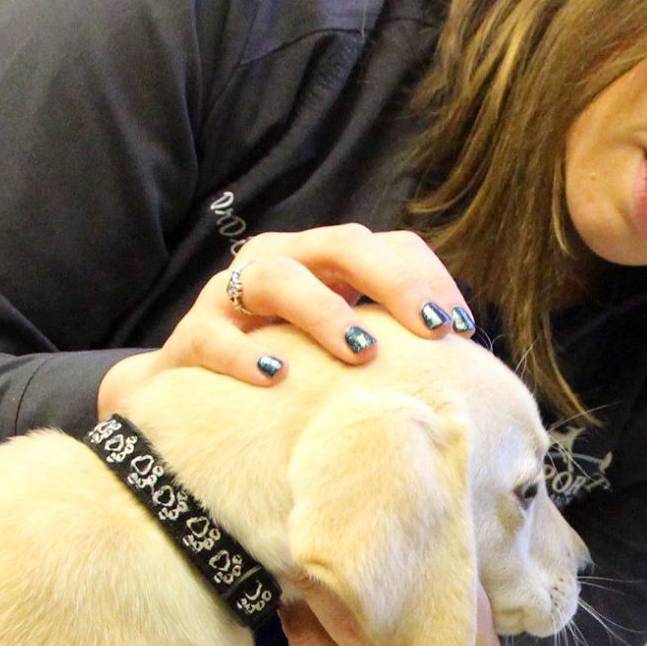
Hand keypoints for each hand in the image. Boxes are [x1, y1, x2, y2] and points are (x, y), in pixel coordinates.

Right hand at [97, 224, 475, 418]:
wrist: (183, 400)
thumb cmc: (282, 375)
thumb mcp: (334, 352)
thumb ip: (384, 346)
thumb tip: (463, 373)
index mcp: (322, 261)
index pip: (385, 245)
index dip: (427, 277)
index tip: (460, 329)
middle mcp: (279, 261)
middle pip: (341, 245)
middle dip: (392, 283)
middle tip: (429, 330)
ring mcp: (230, 293)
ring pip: (278, 278)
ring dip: (325, 312)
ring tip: (361, 353)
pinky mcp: (190, 334)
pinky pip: (214, 336)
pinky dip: (244, 355)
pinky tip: (275, 379)